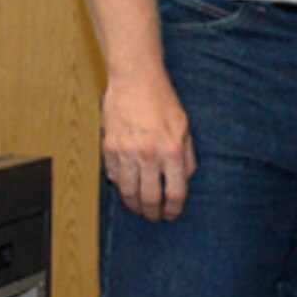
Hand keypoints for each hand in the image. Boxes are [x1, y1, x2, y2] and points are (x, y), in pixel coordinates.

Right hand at [100, 72, 196, 221]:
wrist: (135, 78)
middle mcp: (149, 154)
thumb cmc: (162, 100)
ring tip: (138, 208)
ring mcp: (126, 151)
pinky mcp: (109, 147)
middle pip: (150, 198)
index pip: (175, 192)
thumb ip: (187, 156)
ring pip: (129, 192)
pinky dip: (120, 184)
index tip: (171, 214)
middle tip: (154, 217)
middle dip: (154, 213)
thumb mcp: (184, 127)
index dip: (174, 209)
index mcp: (172, 150)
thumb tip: (185, 180)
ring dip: (134, 205)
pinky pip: (114, 176)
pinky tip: (126, 186)